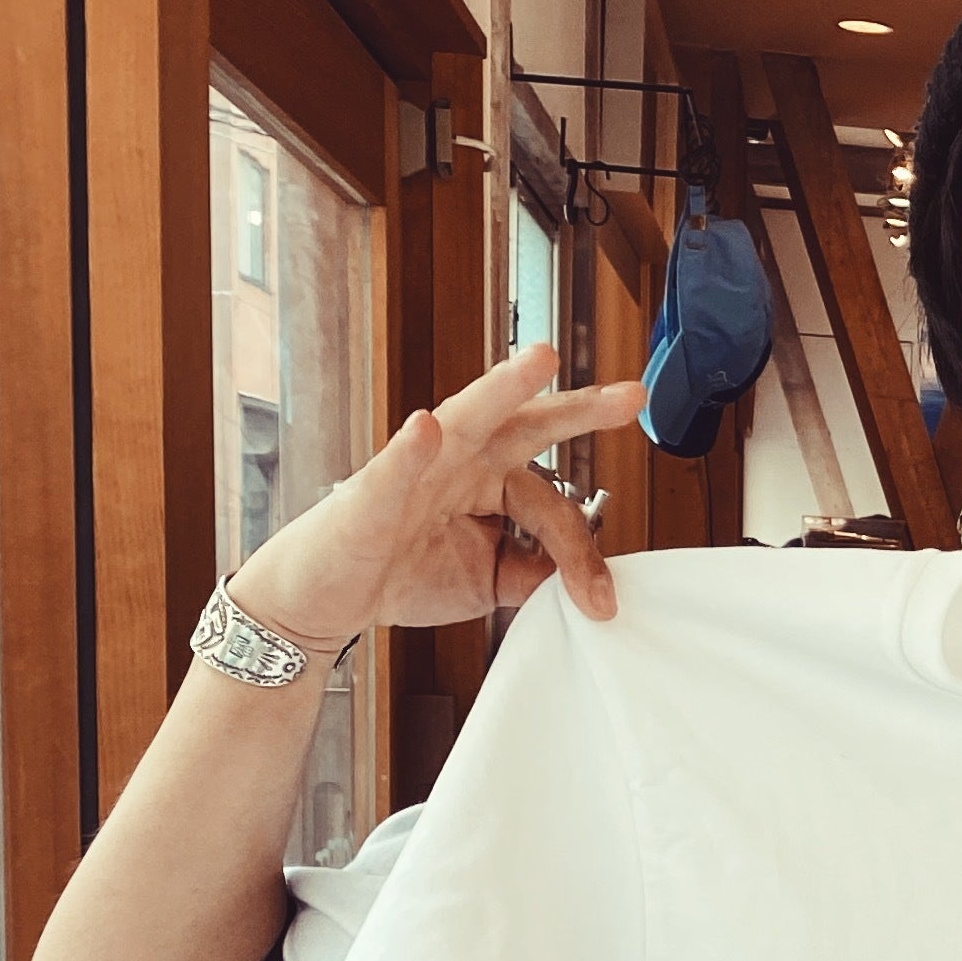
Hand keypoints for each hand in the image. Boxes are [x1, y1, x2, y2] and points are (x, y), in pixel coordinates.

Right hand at [228, 344, 644, 648]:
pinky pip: (394, 469)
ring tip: (538, 360)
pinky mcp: (371, 495)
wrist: (330, 599)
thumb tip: (588, 579)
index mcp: (494, 481)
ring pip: (466, 421)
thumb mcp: (490, 582)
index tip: (601, 600)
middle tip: (630, 397)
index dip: (582, 555)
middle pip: (527, 426)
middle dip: (579, 410)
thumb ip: (539, 572)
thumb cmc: (404, 573)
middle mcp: (462, 463)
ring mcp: (418, 471)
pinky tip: (427, 428)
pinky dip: (411, 451)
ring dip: (503, 389)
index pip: (556, 507)